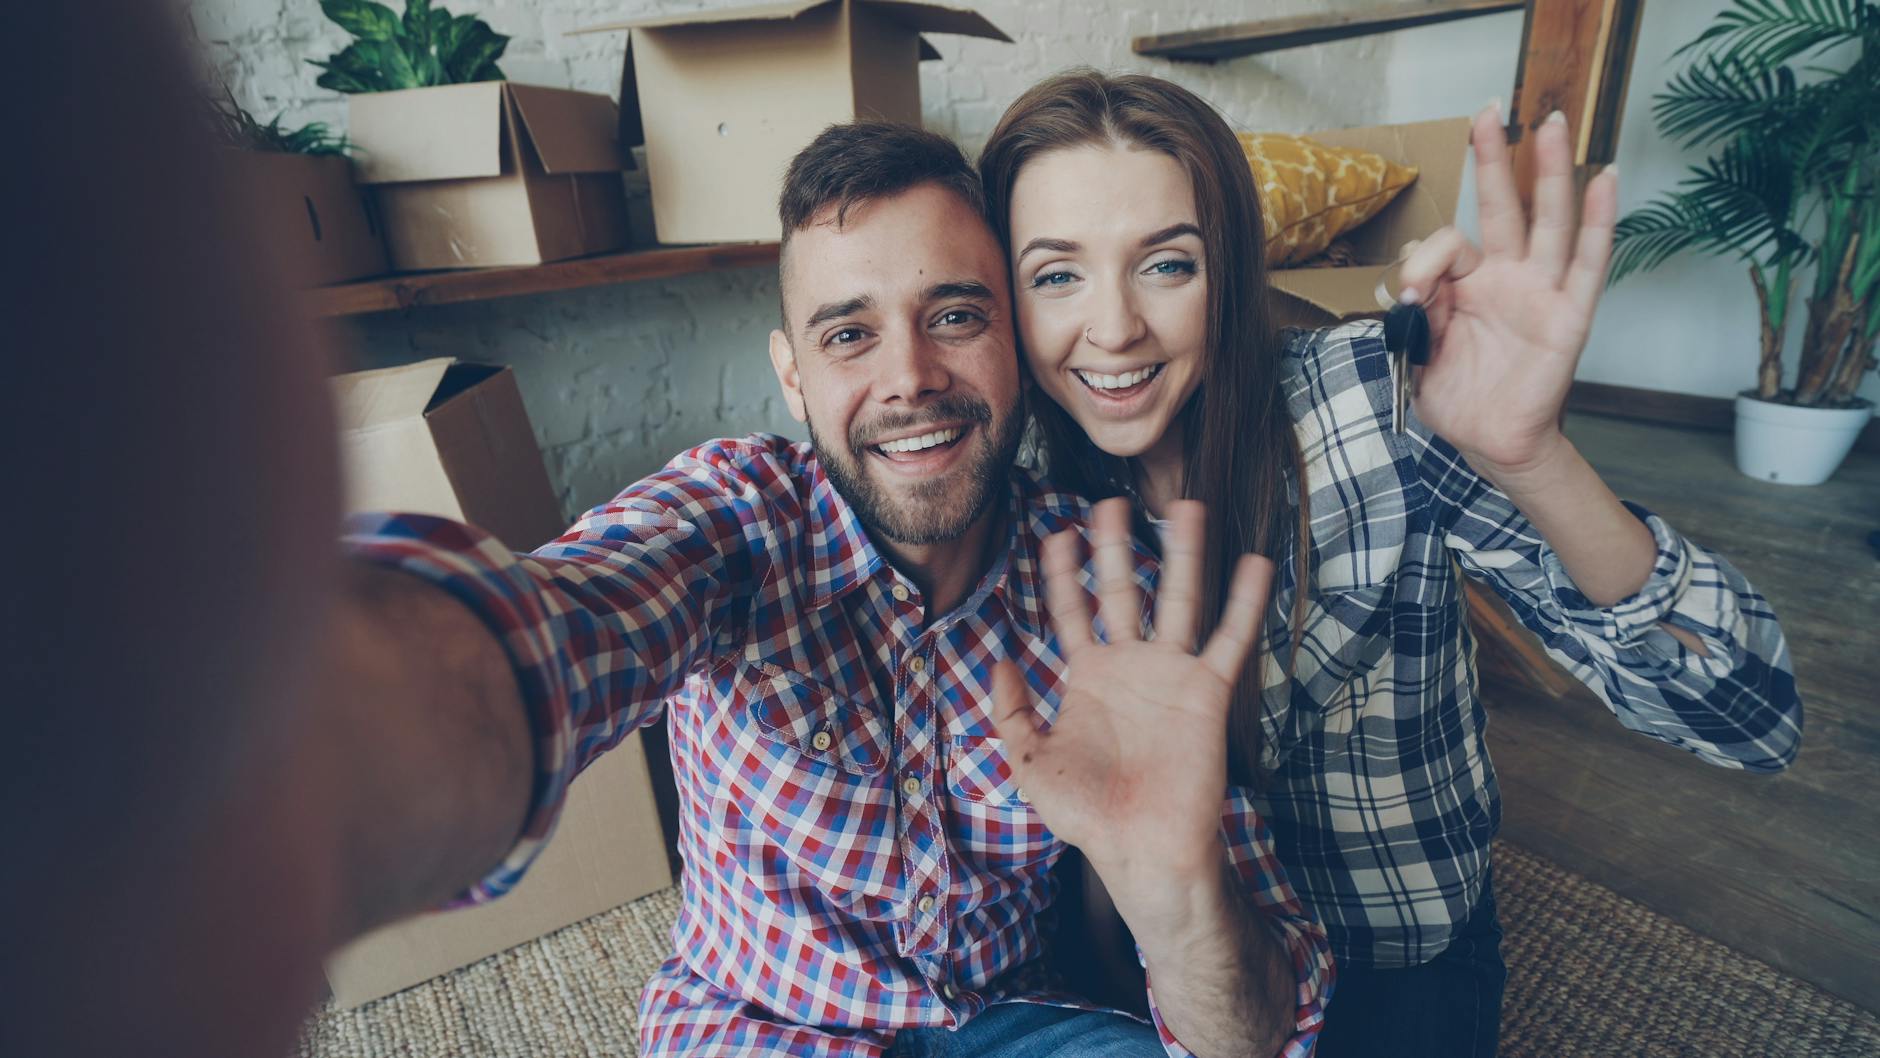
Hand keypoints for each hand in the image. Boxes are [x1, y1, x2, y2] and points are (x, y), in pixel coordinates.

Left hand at [991, 498, 1273, 915]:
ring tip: (1187, 508)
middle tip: (1112, 503)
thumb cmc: (1086, 815)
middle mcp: (1131, 665)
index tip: (1058, 533)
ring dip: (1184, 554)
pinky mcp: (1208, 691)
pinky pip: (1230, 638)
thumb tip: (1001, 660)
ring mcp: (1171, 674)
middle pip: (1122, 591)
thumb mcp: (1029, 763)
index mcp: (1087, 677)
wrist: (1142, 851)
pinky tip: (1255, 562)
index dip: (1063, 573)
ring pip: (1177, 600)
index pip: (1071, 610)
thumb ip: (1010, 713)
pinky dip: (1245, 601)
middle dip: (1116, 547)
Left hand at [1397, 104, 1619, 479]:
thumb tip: (1412, 284)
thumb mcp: (1419, 356)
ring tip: (1548, 124)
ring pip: (1548, 221)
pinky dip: (1598, 221)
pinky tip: (1605, 178)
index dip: (1425, 262)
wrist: (1490, 443)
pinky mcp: (1570, 316)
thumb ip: (1415, 318)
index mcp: (1466, 286)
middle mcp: (1506, 279)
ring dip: (1549, 172)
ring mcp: (1540, 293)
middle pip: (1503, 207)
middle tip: (1487, 112)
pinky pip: (1589, 263)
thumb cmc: (1458, 397)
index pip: (1449, 248)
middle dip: (1494, 160)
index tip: (1406, 298)